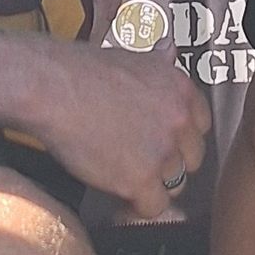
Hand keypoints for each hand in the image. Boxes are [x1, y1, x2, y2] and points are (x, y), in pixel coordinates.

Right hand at [18, 36, 209, 218]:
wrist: (53, 88)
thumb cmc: (82, 70)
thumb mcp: (132, 57)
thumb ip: (158, 62)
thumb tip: (169, 48)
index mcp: (181, 89)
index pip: (201, 126)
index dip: (181, 137)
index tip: (164, 141)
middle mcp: (179, 121)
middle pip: (192, 158)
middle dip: (170, 162)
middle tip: (143, 161)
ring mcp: (162, 152)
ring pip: (175, 184)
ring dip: (154, 184)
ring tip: (128, 177)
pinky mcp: (140, 179)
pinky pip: (154, 206)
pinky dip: (139, 205)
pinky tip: (123, 197)